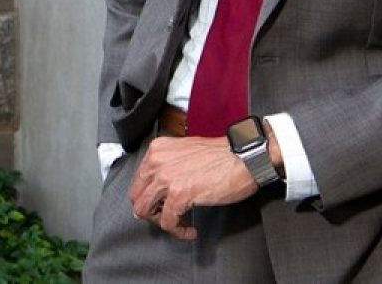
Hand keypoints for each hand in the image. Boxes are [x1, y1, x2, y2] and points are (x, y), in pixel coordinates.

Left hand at [126, 137, 258, 239]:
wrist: (244, 158)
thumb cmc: (222, 157)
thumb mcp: (185, 152)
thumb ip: (168, 166)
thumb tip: (158, 190)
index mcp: (157, 150)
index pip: (138, 181)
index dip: (149, 198)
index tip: (161, 206)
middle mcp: (156, 161)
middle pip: (137, 197)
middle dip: (152, 213)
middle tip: (169, 218)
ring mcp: (166, 178)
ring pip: (145, 211)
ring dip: (163, 223)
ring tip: (180, 225)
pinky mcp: (179, 194)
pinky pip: (168, 222)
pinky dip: (178, 231)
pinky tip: (191, 230)